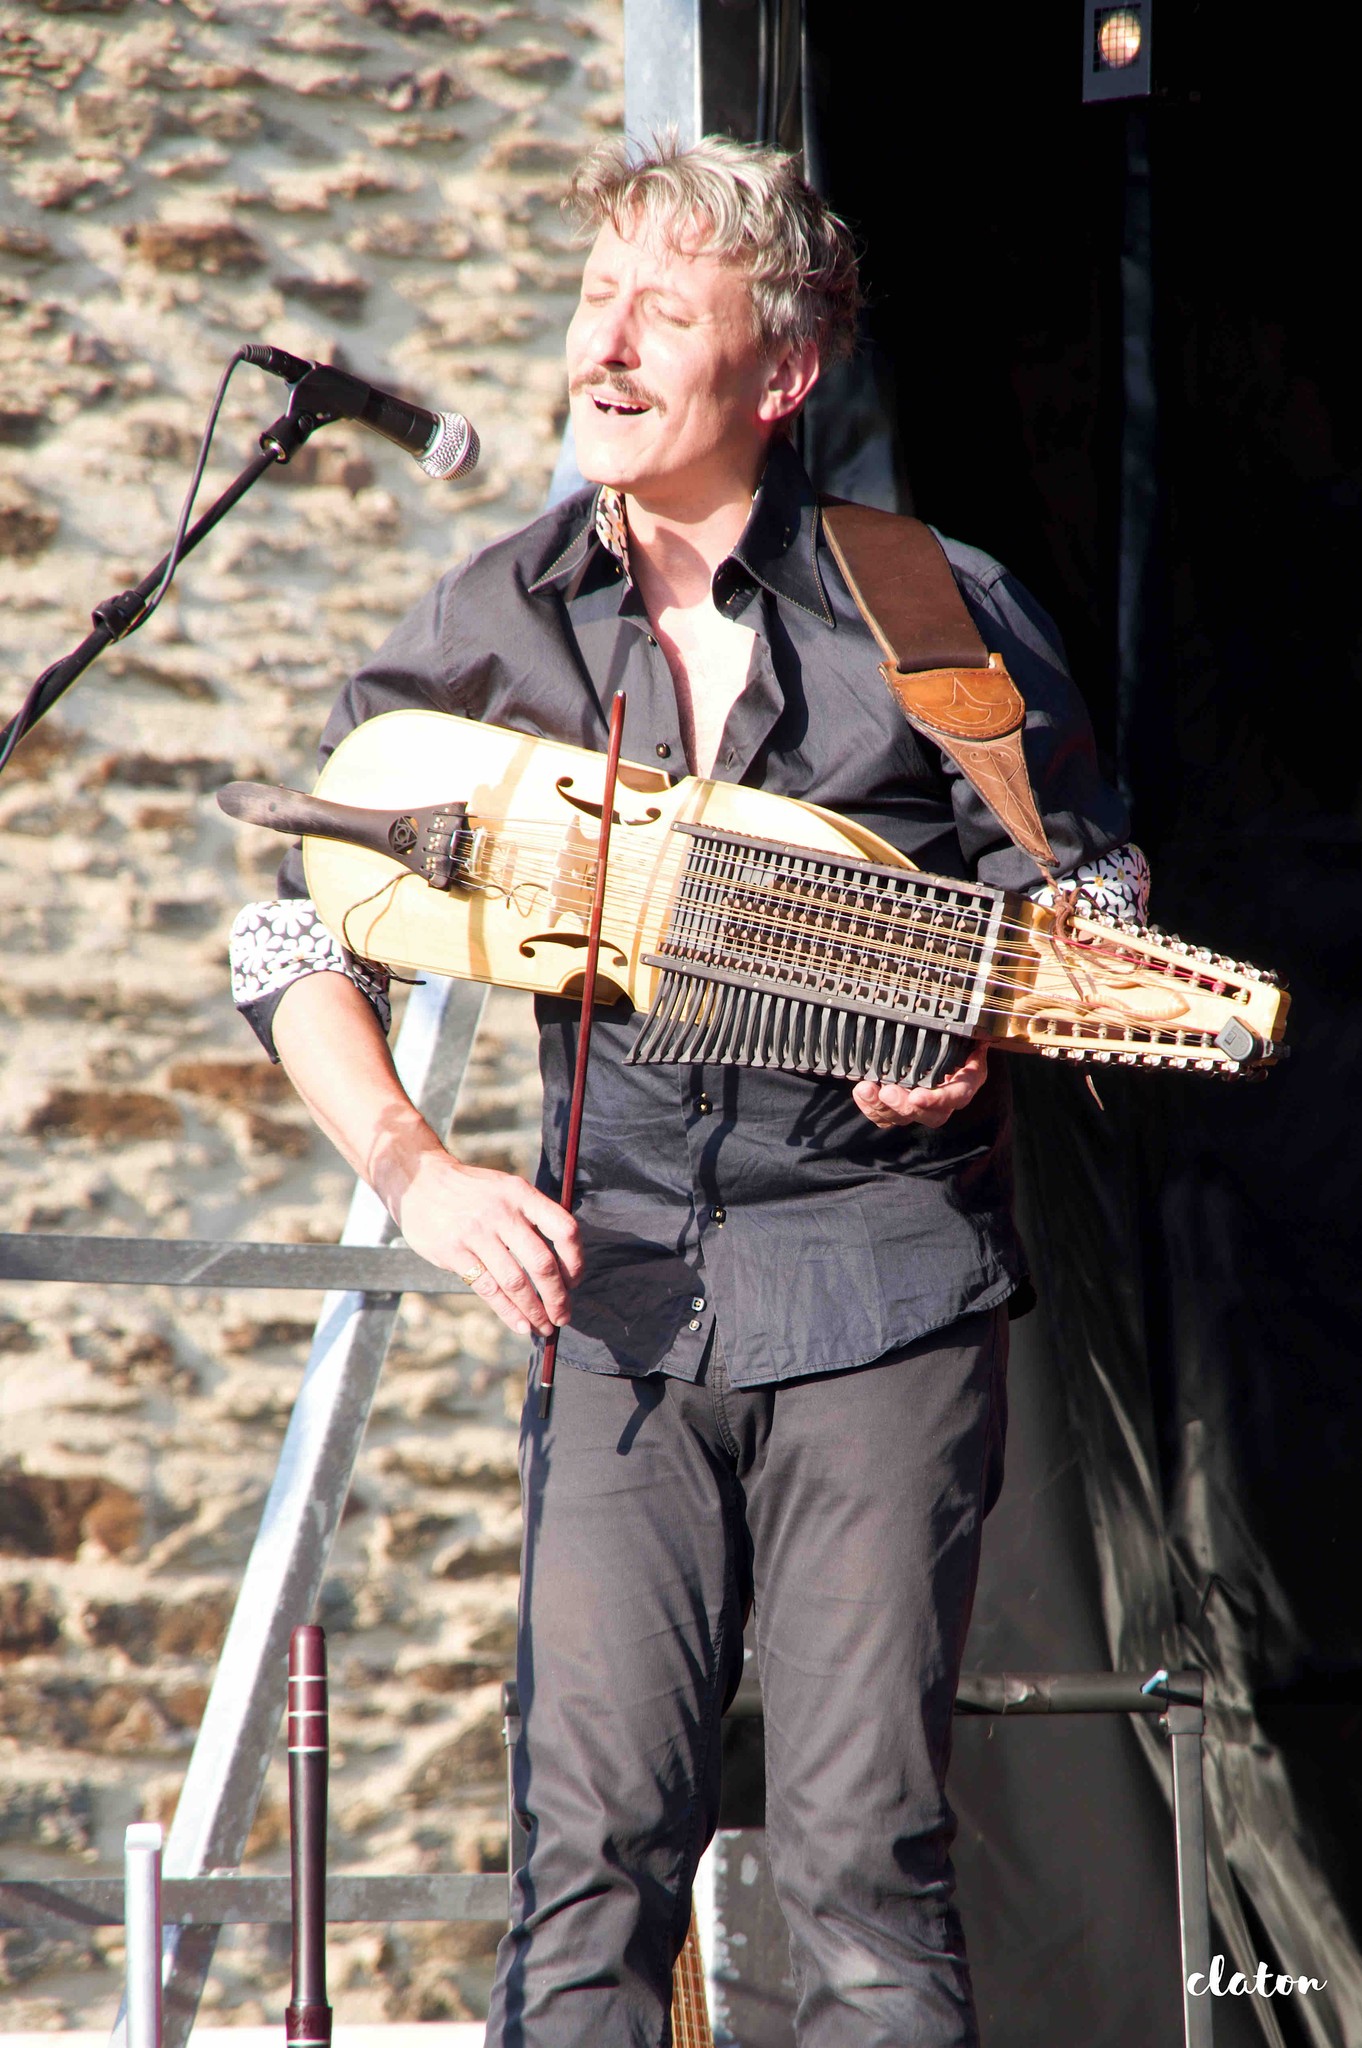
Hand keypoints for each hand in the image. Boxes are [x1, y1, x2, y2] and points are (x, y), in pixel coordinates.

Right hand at [389, 1152, 582, 1338]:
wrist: (419, 1181)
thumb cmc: (472, 1192)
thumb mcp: (506, 1189)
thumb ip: (531, 1217)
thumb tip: (560, 1265)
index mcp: (521, 1195)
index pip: (563, 1229)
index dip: (575, 1261)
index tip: (575, 1282)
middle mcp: (502, 1212)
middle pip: (541, 1263)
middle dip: (557, 1297)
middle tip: (563, 1315)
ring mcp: (476, 1232)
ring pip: (515, 1282)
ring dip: (534, 1310)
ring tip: (544, 1326)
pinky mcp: (453, 1251)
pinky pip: (487, 1289)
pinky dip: (508, 1312)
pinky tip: (520, 1324)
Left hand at [852, 1042, 989, 1129]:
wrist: (936, 1043)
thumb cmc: (951, 1037)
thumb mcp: (961, 1032)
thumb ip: (965, 1033)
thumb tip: (976, 1035)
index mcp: (966, 1082)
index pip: (957, 1096)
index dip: (938, 1099)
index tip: (917, 1096)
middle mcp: (945, 1101)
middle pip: (929, 1115)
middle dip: (905, 1105)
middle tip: (887, 1091)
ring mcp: (921, 1108)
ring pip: (903, 1118)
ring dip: (881, 1106)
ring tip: (865, 1088)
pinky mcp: (900, 1110)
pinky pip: (885, 1117)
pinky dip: (870, 1106)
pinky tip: (861, 1091)